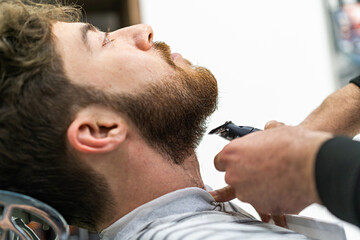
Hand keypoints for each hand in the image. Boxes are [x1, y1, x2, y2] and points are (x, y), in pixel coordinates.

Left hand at [213, 123, 330, 214]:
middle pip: (234, 178)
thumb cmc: (293, 145)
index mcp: (231, 154)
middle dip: (246, 175)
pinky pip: (264, 202)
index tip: (239, 163)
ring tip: (278, 177)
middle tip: (264, 169)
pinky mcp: (262, 207)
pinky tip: (284, 187)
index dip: (232, 162)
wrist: (314, 164)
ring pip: (249, 192)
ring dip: (259, 187)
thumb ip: (264, 134)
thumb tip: (270, 127)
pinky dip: (272, 197)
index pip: (219, 162)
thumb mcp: (274, 131)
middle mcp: (234, 175)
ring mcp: (246, 194)